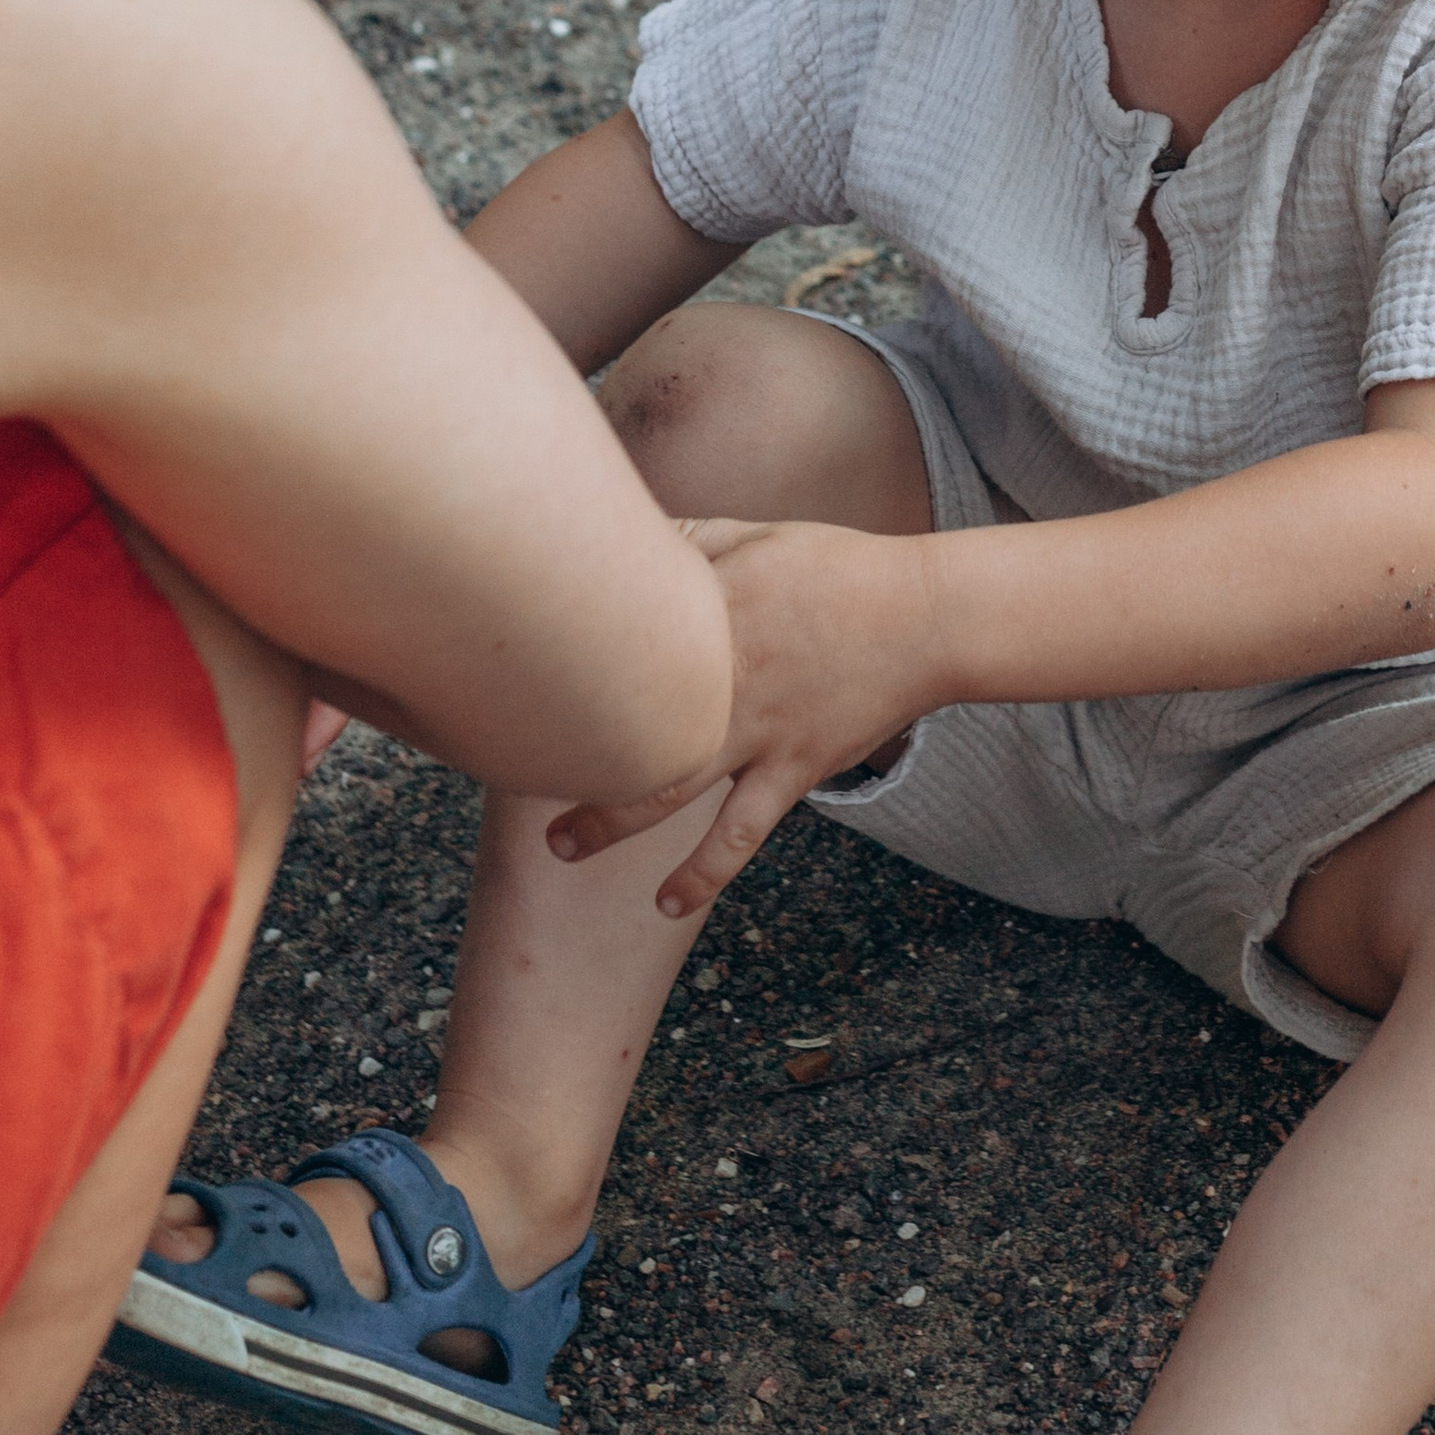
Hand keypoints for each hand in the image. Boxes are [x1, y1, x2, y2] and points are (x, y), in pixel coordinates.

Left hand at [550, 516, 944, 922]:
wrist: (924, 617)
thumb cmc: (840, 567)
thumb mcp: (759, 534)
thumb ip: (692, 537)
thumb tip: (631, 532)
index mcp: (711, 610)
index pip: (622, 636)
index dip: (566, 653)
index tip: (514, 675)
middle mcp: (726, 676)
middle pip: (632, 722)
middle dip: (569, 751)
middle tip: (510, 773)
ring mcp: (759, 730)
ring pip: (672, 787)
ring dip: (613, 820)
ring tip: (562, 848)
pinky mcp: (794, 769)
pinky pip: (742, 832)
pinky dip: (705, 871)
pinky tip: (669, 902)